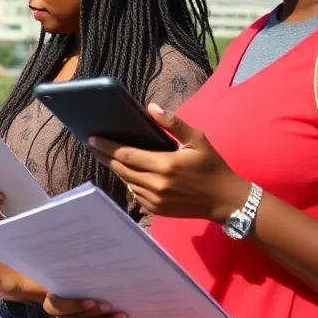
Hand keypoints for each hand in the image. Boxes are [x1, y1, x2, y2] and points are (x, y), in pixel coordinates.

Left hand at [89, 104, 249, 221]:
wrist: (226, 200)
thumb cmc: (212, 167)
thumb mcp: (197, 140)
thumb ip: (173, 124)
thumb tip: (151, 107)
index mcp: (164, 164)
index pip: (126, 154)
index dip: (107, 146)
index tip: (91, 138)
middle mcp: (155, 184)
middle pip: (120, 168)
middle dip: (105, 156)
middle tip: (93, 146)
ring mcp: (154, 200)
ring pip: (126, 181)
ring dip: (116, 169)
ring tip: (107, 156)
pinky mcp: (156, 210)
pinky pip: (135, 194)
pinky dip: (129, 182)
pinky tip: (128, 172)